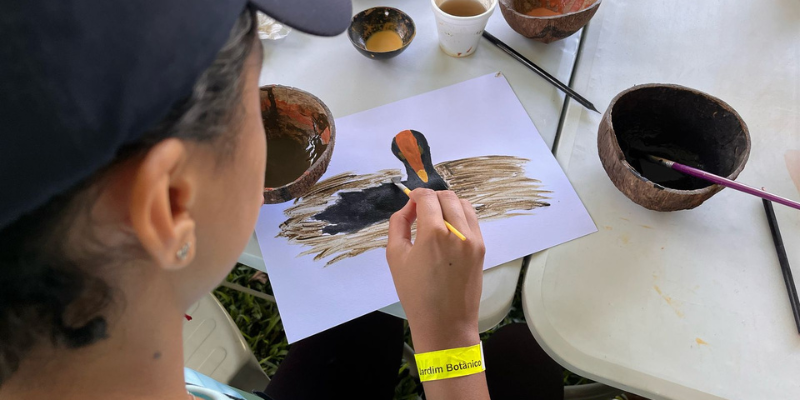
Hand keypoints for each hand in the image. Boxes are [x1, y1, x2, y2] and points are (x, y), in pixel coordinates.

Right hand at [386, 189, 484, 352]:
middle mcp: (458, 231)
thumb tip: (408, 209)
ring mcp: (474, 239)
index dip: (415, 196)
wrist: (445, 323)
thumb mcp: (395, 257)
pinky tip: (448, 231)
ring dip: (447, 204)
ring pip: (463, 204)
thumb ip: (398, 224)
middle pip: (446, 196)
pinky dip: (460, 216)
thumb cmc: (416, 294)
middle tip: (420, 212)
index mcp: (433, 232)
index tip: (409, 205)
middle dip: (431, 198)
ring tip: (435, 220)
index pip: (427, 197)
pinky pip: (472, 220)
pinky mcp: (482, 248)